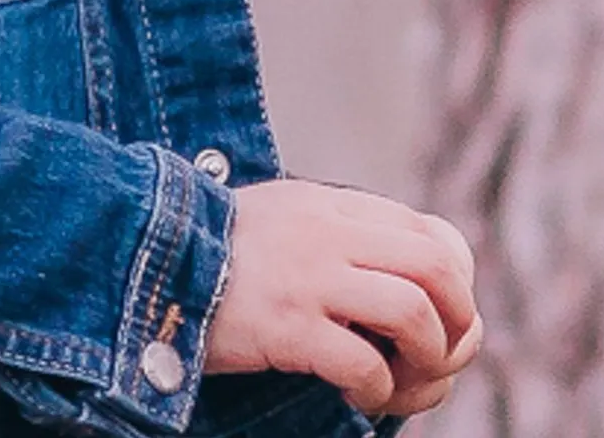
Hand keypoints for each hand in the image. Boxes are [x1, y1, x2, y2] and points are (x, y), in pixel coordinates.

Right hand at [203, 178, 482, 416]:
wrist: (145, 259)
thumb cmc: (216, 253)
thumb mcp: (283, 219)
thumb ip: (338, 234)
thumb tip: (411, 284)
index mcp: (329, 206)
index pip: (431, 233)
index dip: (457, 284)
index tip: (442, 318)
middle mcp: (326, 233)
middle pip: (436, 267)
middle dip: (458, 324)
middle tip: (438, 359)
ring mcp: (307, 277)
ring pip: (413, 313)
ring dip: (426, 363)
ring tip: (400, 383)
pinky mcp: (286, 325)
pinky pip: (365, 364)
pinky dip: (377, 392)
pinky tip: (357, 396)